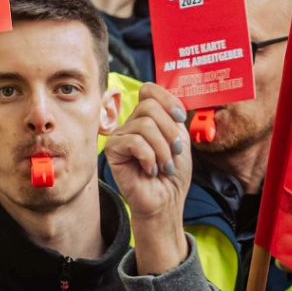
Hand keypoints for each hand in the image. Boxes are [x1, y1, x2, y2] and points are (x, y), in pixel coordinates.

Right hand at [103, 83, 190, 275]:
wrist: (167, 200)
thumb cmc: (173, 174)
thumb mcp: (180, 140)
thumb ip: (173, 118)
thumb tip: (169, 102)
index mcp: (148, 117)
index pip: (148, 90)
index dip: (167, 99)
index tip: (180, 118)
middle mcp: (132, 123)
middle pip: (149, 106)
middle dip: (169, 131)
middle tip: (174, 153)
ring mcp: (121, 136)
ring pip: (144, 125)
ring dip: (162, 150)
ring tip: (163, 166)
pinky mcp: (112, 150)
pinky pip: (134, 142)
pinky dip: (149, 158)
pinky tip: (149, 170)